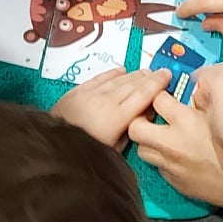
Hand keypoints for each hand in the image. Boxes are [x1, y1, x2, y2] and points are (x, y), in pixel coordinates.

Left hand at [51, 67, 170, 148]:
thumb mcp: (114, 149)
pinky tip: (122, 70)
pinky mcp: (78, 91)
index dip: (157, 84)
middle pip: (133, 84)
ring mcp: (91, 94)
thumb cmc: (87, 151)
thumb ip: (128, 131)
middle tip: (159, 72)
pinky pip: (100, 77)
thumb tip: (140, 116)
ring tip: (144, 72)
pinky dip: (113, 73)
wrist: (55, 146)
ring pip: (118, 79)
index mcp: (117, 117)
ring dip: (133, 74)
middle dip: (148, 77)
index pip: (143, 95)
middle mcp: (106, 101)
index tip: (167, 75)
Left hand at [128, 89, 222, 217]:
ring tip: (161, 136)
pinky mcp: (173, 181)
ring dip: (148, 141)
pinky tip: (175, 154)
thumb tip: (192, 92)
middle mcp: (172, 143)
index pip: (157, 99)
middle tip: (150, 115)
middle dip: (139, 119)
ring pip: (141, 150)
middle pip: (135, 127)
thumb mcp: (222, 117)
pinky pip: (158, 166)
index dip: (159, 93)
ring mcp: (170, 164)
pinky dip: (162, 158)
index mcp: (186, 121)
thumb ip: (203, 102)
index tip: (163, 95)